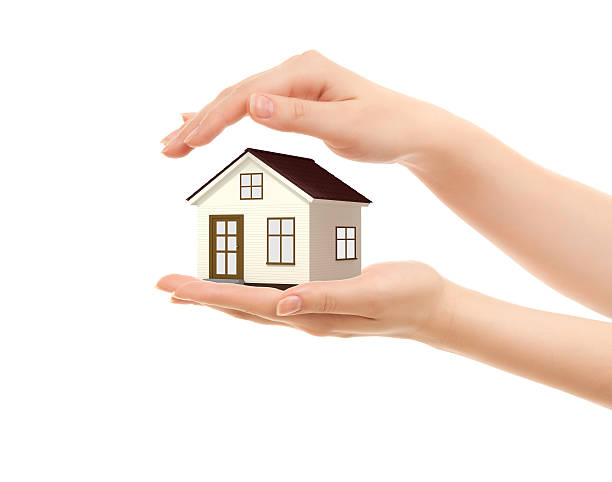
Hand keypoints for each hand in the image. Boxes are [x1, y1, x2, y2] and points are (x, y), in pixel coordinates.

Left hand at [156, 262, 451, 339]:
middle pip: (241, 308)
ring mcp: (311, 310)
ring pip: (254, 305)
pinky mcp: (320, 297)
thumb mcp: (369, 292)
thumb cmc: (406, 295)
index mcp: (310, 315)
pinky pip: (275, 294)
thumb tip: (280, 304)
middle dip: (202, 296)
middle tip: (166, 284)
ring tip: (192, 288)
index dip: (207, 294)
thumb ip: (325, 297)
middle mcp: (303, 316)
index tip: (170, 285)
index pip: (247, 304)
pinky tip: (245, 280)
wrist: (432, 307)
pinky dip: (250, 288)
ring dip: (220, 296)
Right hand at [161, 50, 455, 163]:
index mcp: (304, 71)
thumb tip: (252, 104)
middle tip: (167, 149)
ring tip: (175, 141)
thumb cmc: (385, 128)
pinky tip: (206, 122)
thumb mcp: (344, 127)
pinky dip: (227, 116)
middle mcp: (296, 71)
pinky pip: (254, 106)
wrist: (412, 130)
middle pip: (235, 95)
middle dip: (199, 123)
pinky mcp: (298, 99)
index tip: (188, 143)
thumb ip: (297, 117)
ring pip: (239, 101)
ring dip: (206, 121)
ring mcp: (296, 83)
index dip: (213, 120)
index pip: (246, 96)